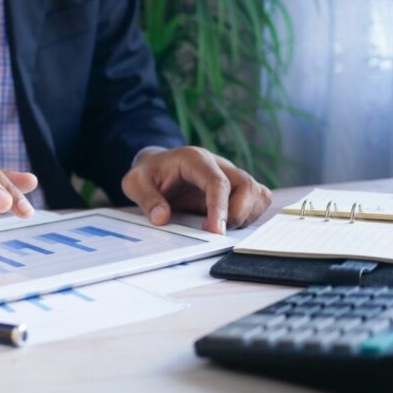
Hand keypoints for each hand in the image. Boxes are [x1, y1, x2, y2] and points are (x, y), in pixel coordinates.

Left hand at [122, 147, 271, 233]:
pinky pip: (258, 199)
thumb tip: (162, 218)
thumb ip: (147, 199)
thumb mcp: (135, 183)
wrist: (156, 167)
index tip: (215, 231)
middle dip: (236, 214)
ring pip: (257, 193)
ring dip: (245, 216)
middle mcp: (219, 164)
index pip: (218, 182)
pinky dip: (250, 215)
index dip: (220, 208)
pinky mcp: (236, 188)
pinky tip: (229, 223)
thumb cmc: (148, 174)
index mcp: (195, 159)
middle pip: (246, 186)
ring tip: (219, 227)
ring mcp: (230, 175)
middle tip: (214, 232)